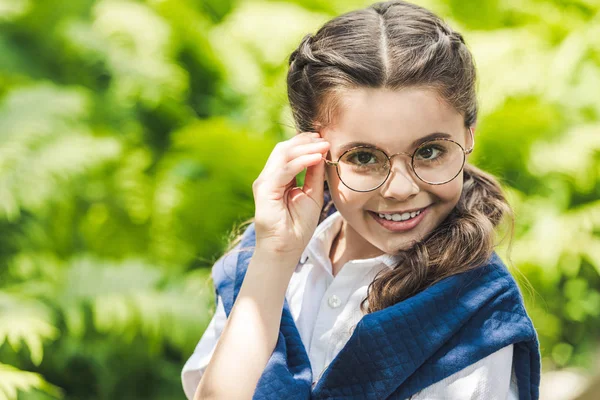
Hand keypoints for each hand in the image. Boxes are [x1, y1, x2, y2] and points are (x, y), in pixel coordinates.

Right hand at [252, 131, 329, 260]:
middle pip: (284, 149)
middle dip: (305, 141)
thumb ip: (314, 175)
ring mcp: (265, 182)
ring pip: (283, 155)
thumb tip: (322, 153)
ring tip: (324, 146)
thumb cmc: (298, 226)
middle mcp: (269, 177)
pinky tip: (316, 158)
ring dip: (306, 148)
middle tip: (325, 138)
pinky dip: (302, 161)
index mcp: (278, 178)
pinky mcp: (265, 190)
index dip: (305, 143)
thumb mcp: (311, 195)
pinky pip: (285, 169)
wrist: (285, 249)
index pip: (288, 153)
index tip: (324, 140)